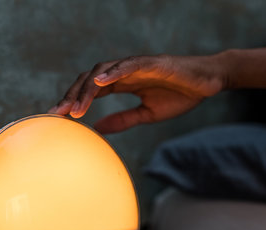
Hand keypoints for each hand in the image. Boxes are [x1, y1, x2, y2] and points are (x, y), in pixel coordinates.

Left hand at [48, 54, 225, 132]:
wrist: (207, 83)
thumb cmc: (180, 95)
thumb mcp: (147, 114)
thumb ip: (123, 120)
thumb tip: (98, 129)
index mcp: (122, 83)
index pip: (91, 90)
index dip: (74, 102)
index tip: (59, 118)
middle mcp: (124, 72)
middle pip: (89, 80)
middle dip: (72, 96)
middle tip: (58, 114)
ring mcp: (136, 66)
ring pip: (103, 72)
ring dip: (87, 89)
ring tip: (75, 108)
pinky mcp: (152, 63)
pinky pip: (128, 65)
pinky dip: (113, 72)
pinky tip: (99, 82)